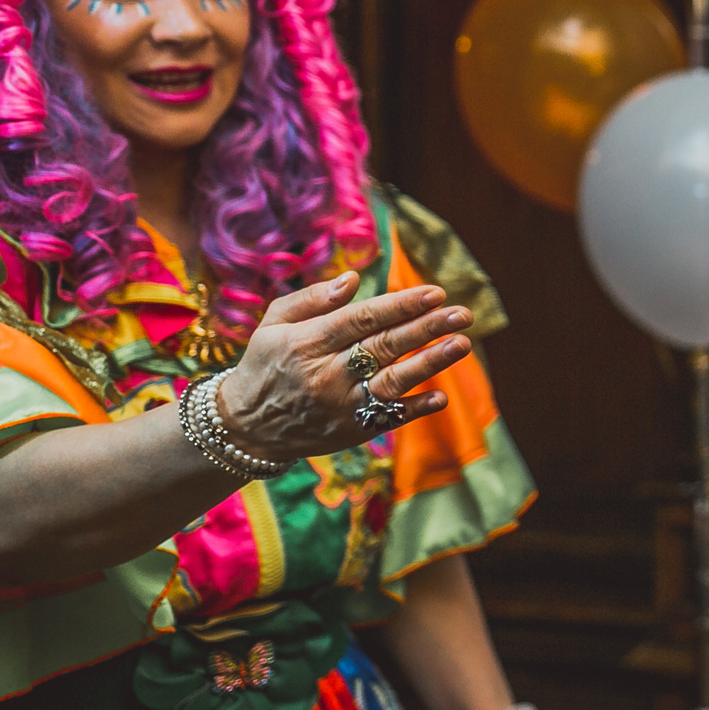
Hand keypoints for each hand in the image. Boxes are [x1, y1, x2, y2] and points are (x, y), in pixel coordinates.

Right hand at [214, 275, 474, 462]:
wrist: (246, 426)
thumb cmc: (266, 363)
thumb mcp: (273, 324)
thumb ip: (311, 299)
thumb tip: (352, 279)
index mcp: (307, 342)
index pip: (362, 319)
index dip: (400, 306)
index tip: (435, 293)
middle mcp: (326, 374)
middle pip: (384, 346)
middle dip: (426, 328)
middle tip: (462, 314)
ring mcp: (341, 405)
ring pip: (392, 381)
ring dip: (430, 363)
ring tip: (462, 344)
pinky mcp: (351, 430)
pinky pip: (388, 418)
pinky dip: (415, 408)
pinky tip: (441, 396)